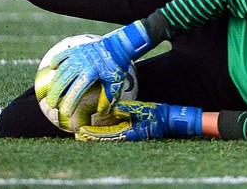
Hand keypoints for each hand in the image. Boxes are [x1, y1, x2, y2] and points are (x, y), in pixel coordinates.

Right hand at [46, 22, 151, 117]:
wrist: (118, 47)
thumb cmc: (117, 67)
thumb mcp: (115, 84)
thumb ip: (108, 99)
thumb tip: (102, 114)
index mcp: (92, 72)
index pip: (77, 90)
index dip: (69, 103)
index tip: (65, 113)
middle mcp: (82, 63)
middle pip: (63, 81)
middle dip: (55, 95)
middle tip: (51, 105)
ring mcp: (77, 55)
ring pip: (60, 71)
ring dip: (53, 83)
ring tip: (50, 94)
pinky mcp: (75, 49)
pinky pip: (61, 55)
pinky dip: (55, 62)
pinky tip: (52, 70)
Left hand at [75, 101, 202, 141]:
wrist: (169, 121)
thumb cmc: (157, 115)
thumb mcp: (141, 109)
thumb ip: (126, 109)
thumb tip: (112, 108)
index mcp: (127, 133)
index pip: (105, 135)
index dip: (91, 133)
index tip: (80, 131)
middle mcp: (126, 137)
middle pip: (103, 139)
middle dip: (90, 138)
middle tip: (77, 135)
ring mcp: (128, 137)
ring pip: (107, 138)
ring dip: (95, 137)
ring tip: (83, 135)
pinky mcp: (130, 134)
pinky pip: (113, 135)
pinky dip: (103, 134)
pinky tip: (98, 131)